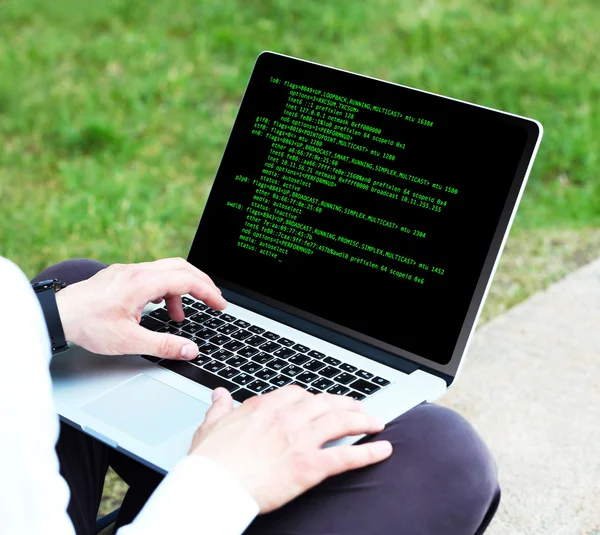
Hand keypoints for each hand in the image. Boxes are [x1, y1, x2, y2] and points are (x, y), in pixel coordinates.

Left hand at [55, 257, 225, 358]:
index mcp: (141, 282)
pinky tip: (158, 308)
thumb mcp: (129, 341)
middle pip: (181, 267)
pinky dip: (164, 290)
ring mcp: (127, 270)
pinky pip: (151, 275)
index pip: (185, 280)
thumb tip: (189, 350)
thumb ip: (163, 345)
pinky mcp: (120, 275)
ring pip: (166, 270)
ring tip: (180, 317)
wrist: (55, 315)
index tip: (220, 304)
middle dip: (201, 284)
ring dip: (180, 290)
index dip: (208, 292)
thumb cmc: (87, 325)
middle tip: (213, 300)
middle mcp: (136, 270)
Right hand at [189, 386, 391, 512]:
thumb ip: (221, 408)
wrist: (212, 487)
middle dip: (345, 404)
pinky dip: (368, 453)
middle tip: (356, 409)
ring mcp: (300, 441)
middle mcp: (287, 418)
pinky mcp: (309, 467)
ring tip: (375, 422)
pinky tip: (382, 449)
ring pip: (341, 422)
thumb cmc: (210, 460)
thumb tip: (220, 395)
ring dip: (363, 420)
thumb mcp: (211, 426)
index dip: (313, 398)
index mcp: (265, 408)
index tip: (319, 403)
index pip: (298, 394)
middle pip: (326, 403)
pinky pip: (345, 457)